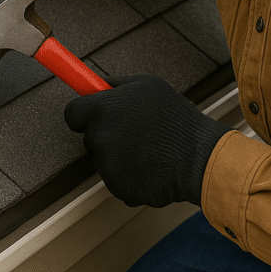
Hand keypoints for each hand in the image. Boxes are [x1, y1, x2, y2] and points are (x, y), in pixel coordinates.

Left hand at [64, 75, 230, 207]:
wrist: (198, 157)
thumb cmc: (175, 118)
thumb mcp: (148, 85)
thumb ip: (116, 84)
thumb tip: (96, 85)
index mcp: (102, 109)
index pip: (72, 113)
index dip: (83, 114)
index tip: (94, 116)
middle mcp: (99, 137)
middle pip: (90, 137)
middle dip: (108, 134)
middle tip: (137, 132)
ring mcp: (106, 165)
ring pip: (105, 159)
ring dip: (121, 155)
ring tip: (151, 149)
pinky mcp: (116, 187)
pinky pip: (117, 179)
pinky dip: (131, 176)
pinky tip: (152, 167)